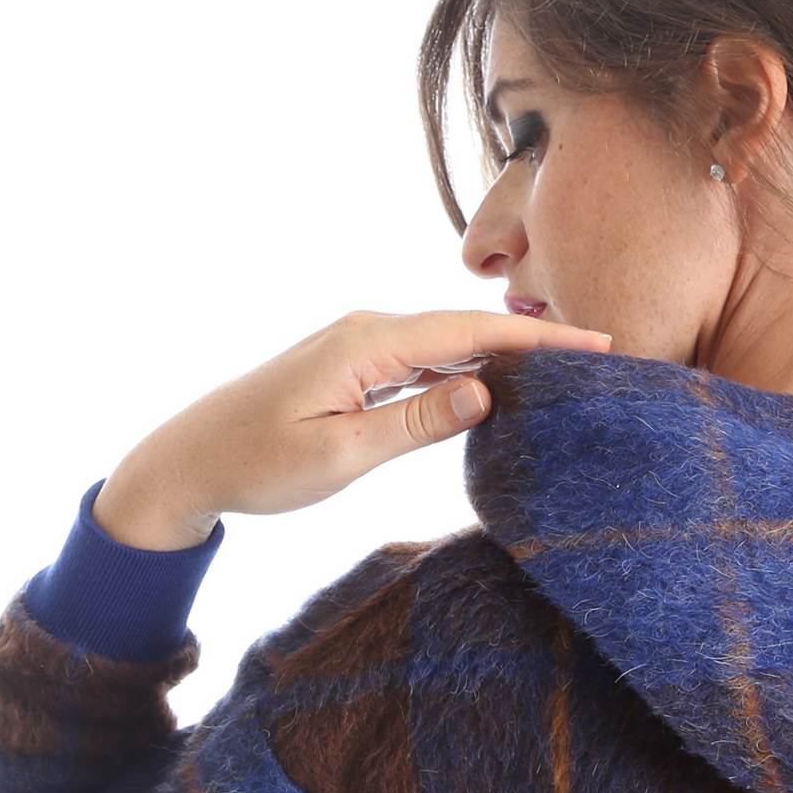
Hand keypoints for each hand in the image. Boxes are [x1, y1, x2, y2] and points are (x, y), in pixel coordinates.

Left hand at [93, 307, 613, 548]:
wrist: (188, 461)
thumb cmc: (256, 464)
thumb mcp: (340, 454)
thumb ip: (415, 422)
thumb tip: (487, 392)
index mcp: (367, 345)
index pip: (471, 332)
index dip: (539, 338)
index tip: (599, 343)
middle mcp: (366, 331)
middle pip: (468, 328)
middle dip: (536, 340)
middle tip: (603, 356)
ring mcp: (359, 346)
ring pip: (448, 343)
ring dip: (505, 355)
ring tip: (566, 371)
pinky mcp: (353, 367)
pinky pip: (425, 359)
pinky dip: (467, 368)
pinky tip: (498, 385)